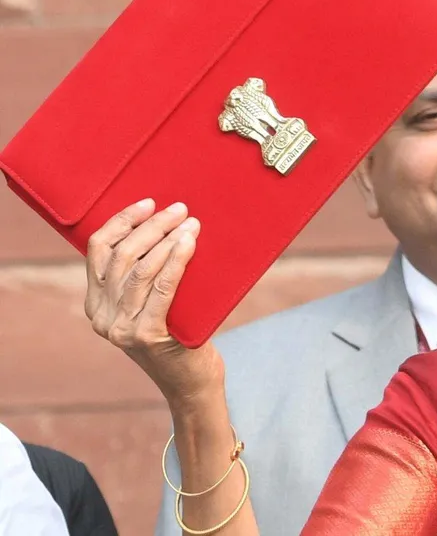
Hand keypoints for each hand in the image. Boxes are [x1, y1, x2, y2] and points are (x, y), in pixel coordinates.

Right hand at [85, 199, 223, 407]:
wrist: (191, 383)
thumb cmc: (178, 335)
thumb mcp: (151, 304)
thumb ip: (144, 278)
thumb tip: (168, 227)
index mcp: (96, 303)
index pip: (99, 249)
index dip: (123, 221)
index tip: (149, 203)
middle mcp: (102, 316)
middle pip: (122, 255)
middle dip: (152, 226)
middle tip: (180, 209)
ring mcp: (122, 328)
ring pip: (140, 269)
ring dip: (167, 239)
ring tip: (190, 223)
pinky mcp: (148, 336)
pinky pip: (162, 288)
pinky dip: (176, 261)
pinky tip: (188, 244)